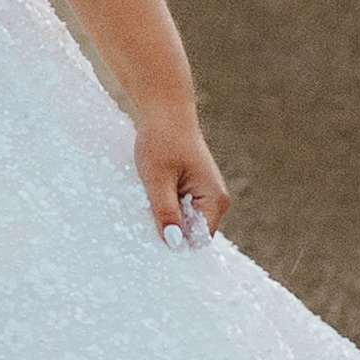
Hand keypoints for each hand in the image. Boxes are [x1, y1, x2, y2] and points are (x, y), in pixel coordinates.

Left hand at [137, 95, 230, 245]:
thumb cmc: (162, 141)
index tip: (153, 248)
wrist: (166, 111)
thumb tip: (174, 243)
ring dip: (165, 219)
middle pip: (192, 234)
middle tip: (144, 225)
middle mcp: (216, 201)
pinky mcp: (195, 191)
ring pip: (184, 223)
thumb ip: (166, 212)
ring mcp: (206, 196)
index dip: (178, 247)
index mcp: (214, 200)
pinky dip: (165, 209)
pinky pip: (180, 211)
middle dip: (170, 233)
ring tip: (147, 206)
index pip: (199, 241)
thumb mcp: (158, 179)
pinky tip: (150, 199)